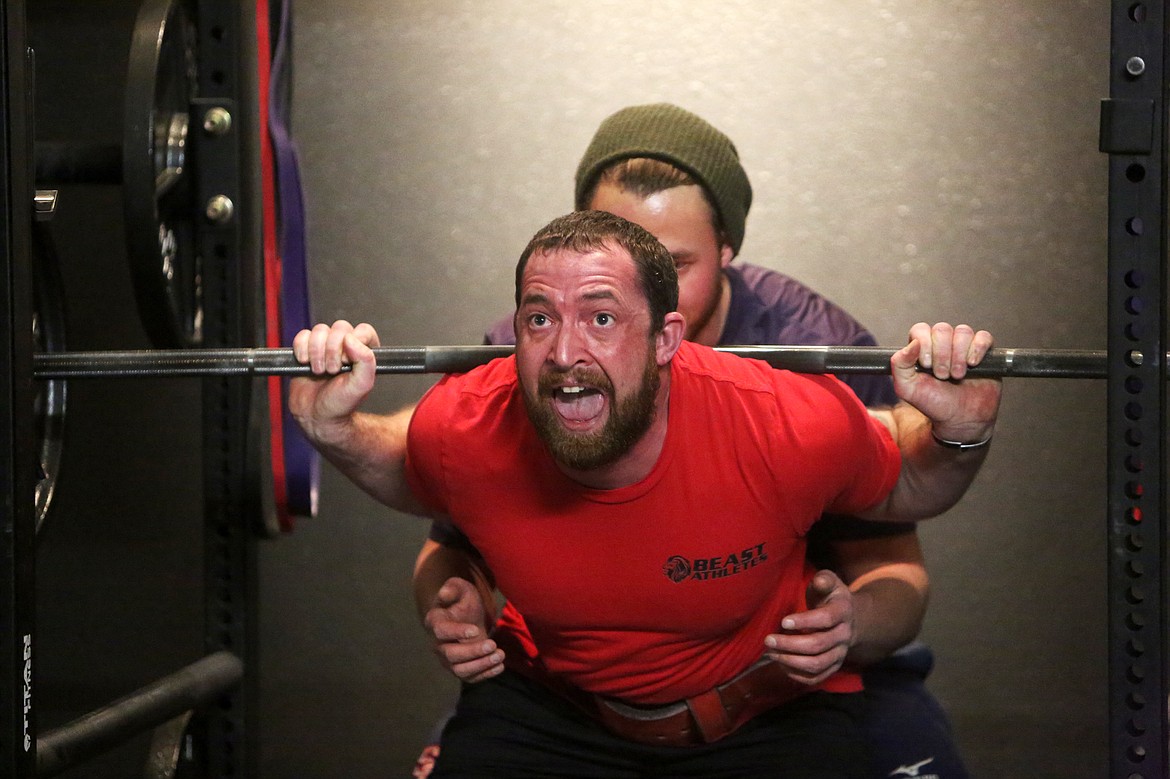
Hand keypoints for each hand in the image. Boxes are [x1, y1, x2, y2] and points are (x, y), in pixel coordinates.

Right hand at [289, 321, 379, 444]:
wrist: (317, 416)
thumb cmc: (341, 403)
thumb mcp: (362, 385)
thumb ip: (366, 360)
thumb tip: (351, 338)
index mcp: (364, 352)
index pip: (363, 330)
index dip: (353, 344)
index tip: (347, 362)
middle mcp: (346, 347)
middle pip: (339, 328)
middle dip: (332, 350)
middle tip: (332, 371)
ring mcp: (325, 347)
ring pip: (319, 330)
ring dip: (316, 352)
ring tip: (319, 371)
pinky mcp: (306, 349)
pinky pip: (302, 336)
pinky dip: (301, 349)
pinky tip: (305, 363)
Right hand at [422, 577, 503, 682]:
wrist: (466, 617)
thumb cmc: (462, 601)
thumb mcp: (460, 588)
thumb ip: (452, 588)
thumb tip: (444, 594)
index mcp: (435, 622)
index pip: (441, 632)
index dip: (457, 633)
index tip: (475, 630)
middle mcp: (438, 644)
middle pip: (451, 655)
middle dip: (473, 652)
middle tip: (493, 644)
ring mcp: (448, 659)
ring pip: (460, 670)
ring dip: (481, 665)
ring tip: (500, 655)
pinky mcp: (461, 668)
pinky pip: (471, 677)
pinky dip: (485, 674)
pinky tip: (500, 665)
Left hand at [763, 570, 853, 685]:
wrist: (850, 619)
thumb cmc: (830, 597)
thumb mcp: (830, 583)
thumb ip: (824, 580)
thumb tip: (819, 581)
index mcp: (843, 611)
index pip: (826, 619)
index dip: (805, 621)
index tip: (783, 621)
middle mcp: (844, 635)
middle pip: (818, 644)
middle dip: (790, 644)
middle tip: (768, 640)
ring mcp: (840, 653)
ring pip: (817, 664)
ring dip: (791, 661)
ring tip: (771, 653)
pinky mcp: (834, 666)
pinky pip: (817, 677)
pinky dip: (798, 675)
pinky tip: (781, 664)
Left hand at [891, 322, 1001, 442]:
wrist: (959, 418)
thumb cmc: (934, 403)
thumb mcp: (907, 388)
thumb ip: (899, 365)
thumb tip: (913, 343)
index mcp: (922, 348)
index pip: (921, 329)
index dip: (925, 344)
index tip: (926, 365)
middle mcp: (942, 344)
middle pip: (942, 329)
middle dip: (942, 355)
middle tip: (942, 375)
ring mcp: (963, 346)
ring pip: (963, 331)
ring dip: (959, 355)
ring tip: (957, 375)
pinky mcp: (983, 351)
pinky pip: (983, 337)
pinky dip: (977, 349)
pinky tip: (973, 364)